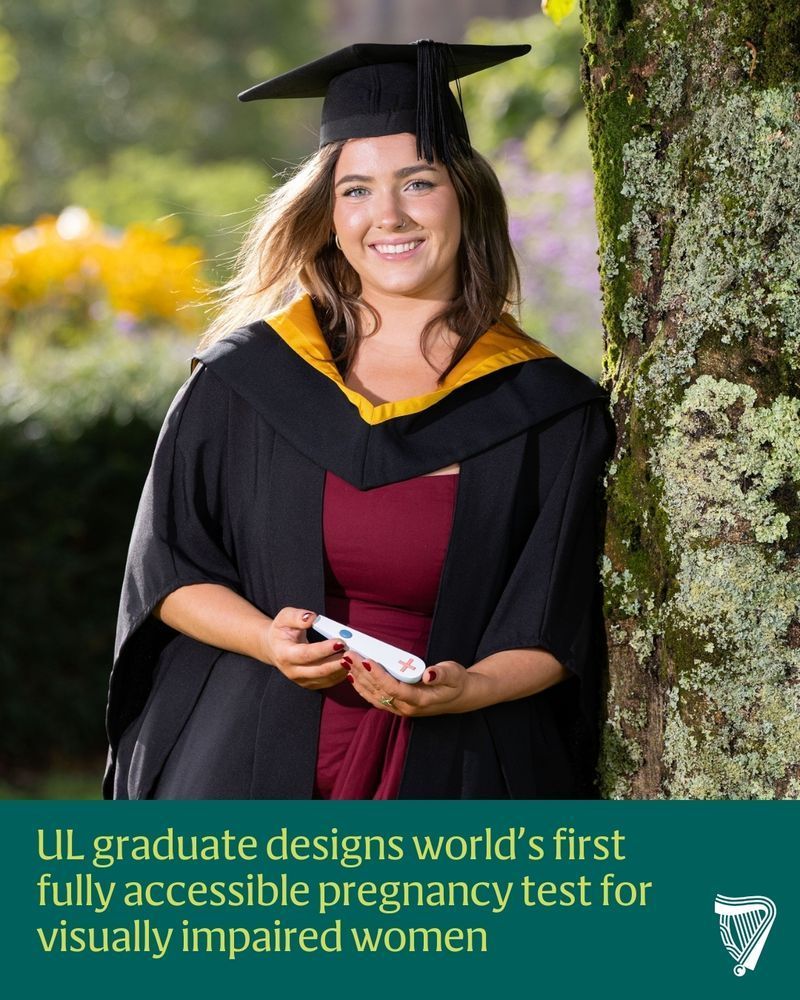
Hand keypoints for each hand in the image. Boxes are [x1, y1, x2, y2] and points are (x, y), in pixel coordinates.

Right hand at [262, 608, 348, 689]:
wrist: (275, 647)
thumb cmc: (282, 630)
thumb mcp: (285, 617)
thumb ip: (297, 616)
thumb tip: (311, 618)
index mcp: (285, 654)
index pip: (307, 654)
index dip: (324, 649)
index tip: (340, 642)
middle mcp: (292, 671)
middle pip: (319, 671)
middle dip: (338, 662)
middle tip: (353, 652)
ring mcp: (301, 680)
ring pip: (326, 678)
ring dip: (342, 669)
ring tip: (354, 657)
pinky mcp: (310, 684)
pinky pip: (328, 682)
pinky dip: (341, 674)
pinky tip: (350, 664)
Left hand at [340, 650, 472, 716]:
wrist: (460, 697)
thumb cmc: (457, 683)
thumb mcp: (454, 674)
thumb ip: (441, 674)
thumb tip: (429, 674)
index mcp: (420, 700)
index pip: (393, 688)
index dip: (378, 675)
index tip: (367, 660)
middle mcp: (407, 708)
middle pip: (378, 691)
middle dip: (362, 673)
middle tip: (349, 655)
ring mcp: (400, 709)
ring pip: (373, 696)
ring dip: (359, 679)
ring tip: (346, 662)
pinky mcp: (397, 706)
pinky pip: (376, 698)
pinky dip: (362, 687)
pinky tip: (354, 676)